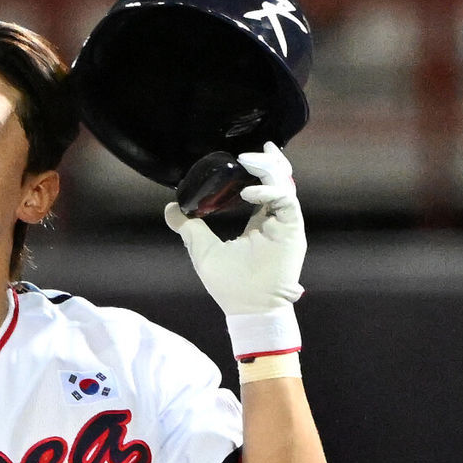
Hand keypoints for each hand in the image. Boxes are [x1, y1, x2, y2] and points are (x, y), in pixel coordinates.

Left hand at [164, 142, 305, 358]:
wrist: (249, 310)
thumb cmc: (229, 285)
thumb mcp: (203, 250)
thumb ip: (189, 228)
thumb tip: (171, 209)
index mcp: (258, 222)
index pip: (262, 187)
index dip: (256, 169)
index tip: (242, 156)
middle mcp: (274, 220)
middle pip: (278, 180)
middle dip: (266, 162)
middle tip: (246, 153)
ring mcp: (285, 224)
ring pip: (284, 185)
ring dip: (268, 169)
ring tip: (247, 160)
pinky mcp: (292, 230)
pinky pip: (286, 202)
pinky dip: (269, 193)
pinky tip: (249, 193)